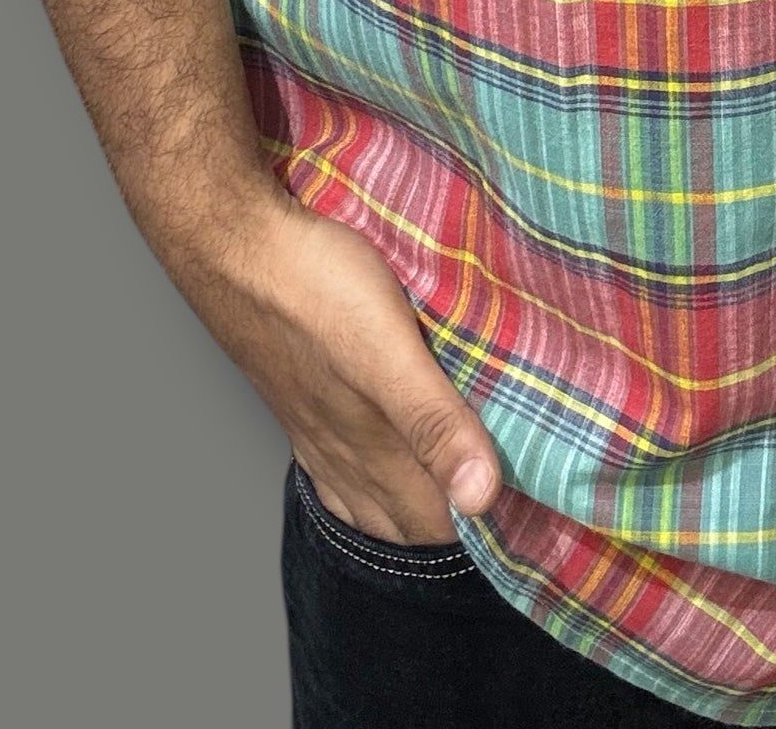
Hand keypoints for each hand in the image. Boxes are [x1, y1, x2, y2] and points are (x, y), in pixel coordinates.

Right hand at [169, 180, 502, 544]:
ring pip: (375, 498)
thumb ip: (434, 423)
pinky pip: (342, 467)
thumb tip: (482, 498)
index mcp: (375, 450)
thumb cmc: (314, 288)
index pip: (442, 525)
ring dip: (418, 505)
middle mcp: (346, 454)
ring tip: (464, 493)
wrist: (235, 246)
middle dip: (462, 520)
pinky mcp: (303, 400)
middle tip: (520, 500)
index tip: (540, 512)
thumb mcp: (389, 350)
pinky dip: (373, 483)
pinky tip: (382, 465)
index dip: (490, 528)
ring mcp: (319, 431)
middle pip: (411, 518)